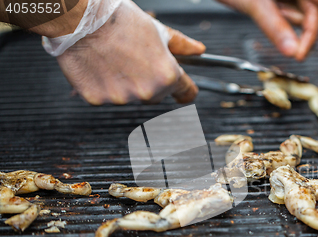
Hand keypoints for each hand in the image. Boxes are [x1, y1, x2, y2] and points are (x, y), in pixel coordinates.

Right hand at [55, 0, 204, 104]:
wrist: (80, 17)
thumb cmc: (118, 20)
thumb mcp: (157, 30)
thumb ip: (180, 45)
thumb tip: (198, 50)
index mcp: (166, 75)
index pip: (186, 92)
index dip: (186, 90)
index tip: (185, 93)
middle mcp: (147, 91)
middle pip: (156, 94)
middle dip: (150, 80)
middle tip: (135, 58)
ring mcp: (122, 98)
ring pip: (130, 96)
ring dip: (125, 83)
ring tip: (113, 57)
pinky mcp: (97, 100)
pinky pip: (105, 96)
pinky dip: (102, 84)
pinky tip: (98, 65)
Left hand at [217, 0, 317, 60]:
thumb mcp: (255, 3)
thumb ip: (276, 27)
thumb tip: (294, 52)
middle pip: (313, 10)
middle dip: (307, 33)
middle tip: (300, 56)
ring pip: (298, 13)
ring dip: (288, 27)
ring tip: (267, 17)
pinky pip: (284, 13)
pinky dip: (280, 21)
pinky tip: (266, 13)